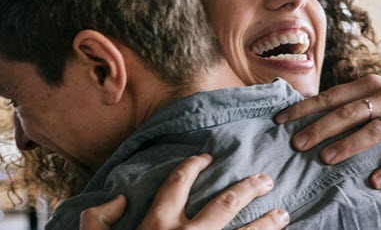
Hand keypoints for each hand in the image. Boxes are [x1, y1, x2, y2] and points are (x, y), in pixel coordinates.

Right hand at [82, 154, 288, 229]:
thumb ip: (98, 220)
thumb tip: (119, 200)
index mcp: (157, 225)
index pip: (178, 182)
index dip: (194, 165)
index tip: (208, 159)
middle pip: (226, 202)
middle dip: (249, 188)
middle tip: (266, 180)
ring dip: (268, 223)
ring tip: (283, 214)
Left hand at [274, 74, 380, 188]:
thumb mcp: (378, 91)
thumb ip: (350, 97)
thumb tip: (305, 104)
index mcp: (372, 83)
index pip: (333, 95)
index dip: (306, 108)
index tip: (281, 120)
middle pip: (350, 112)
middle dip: (321, 128)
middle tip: (297, 143)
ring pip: (375, 131)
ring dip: (349, 145)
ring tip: (326, 159)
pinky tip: (375, 182)